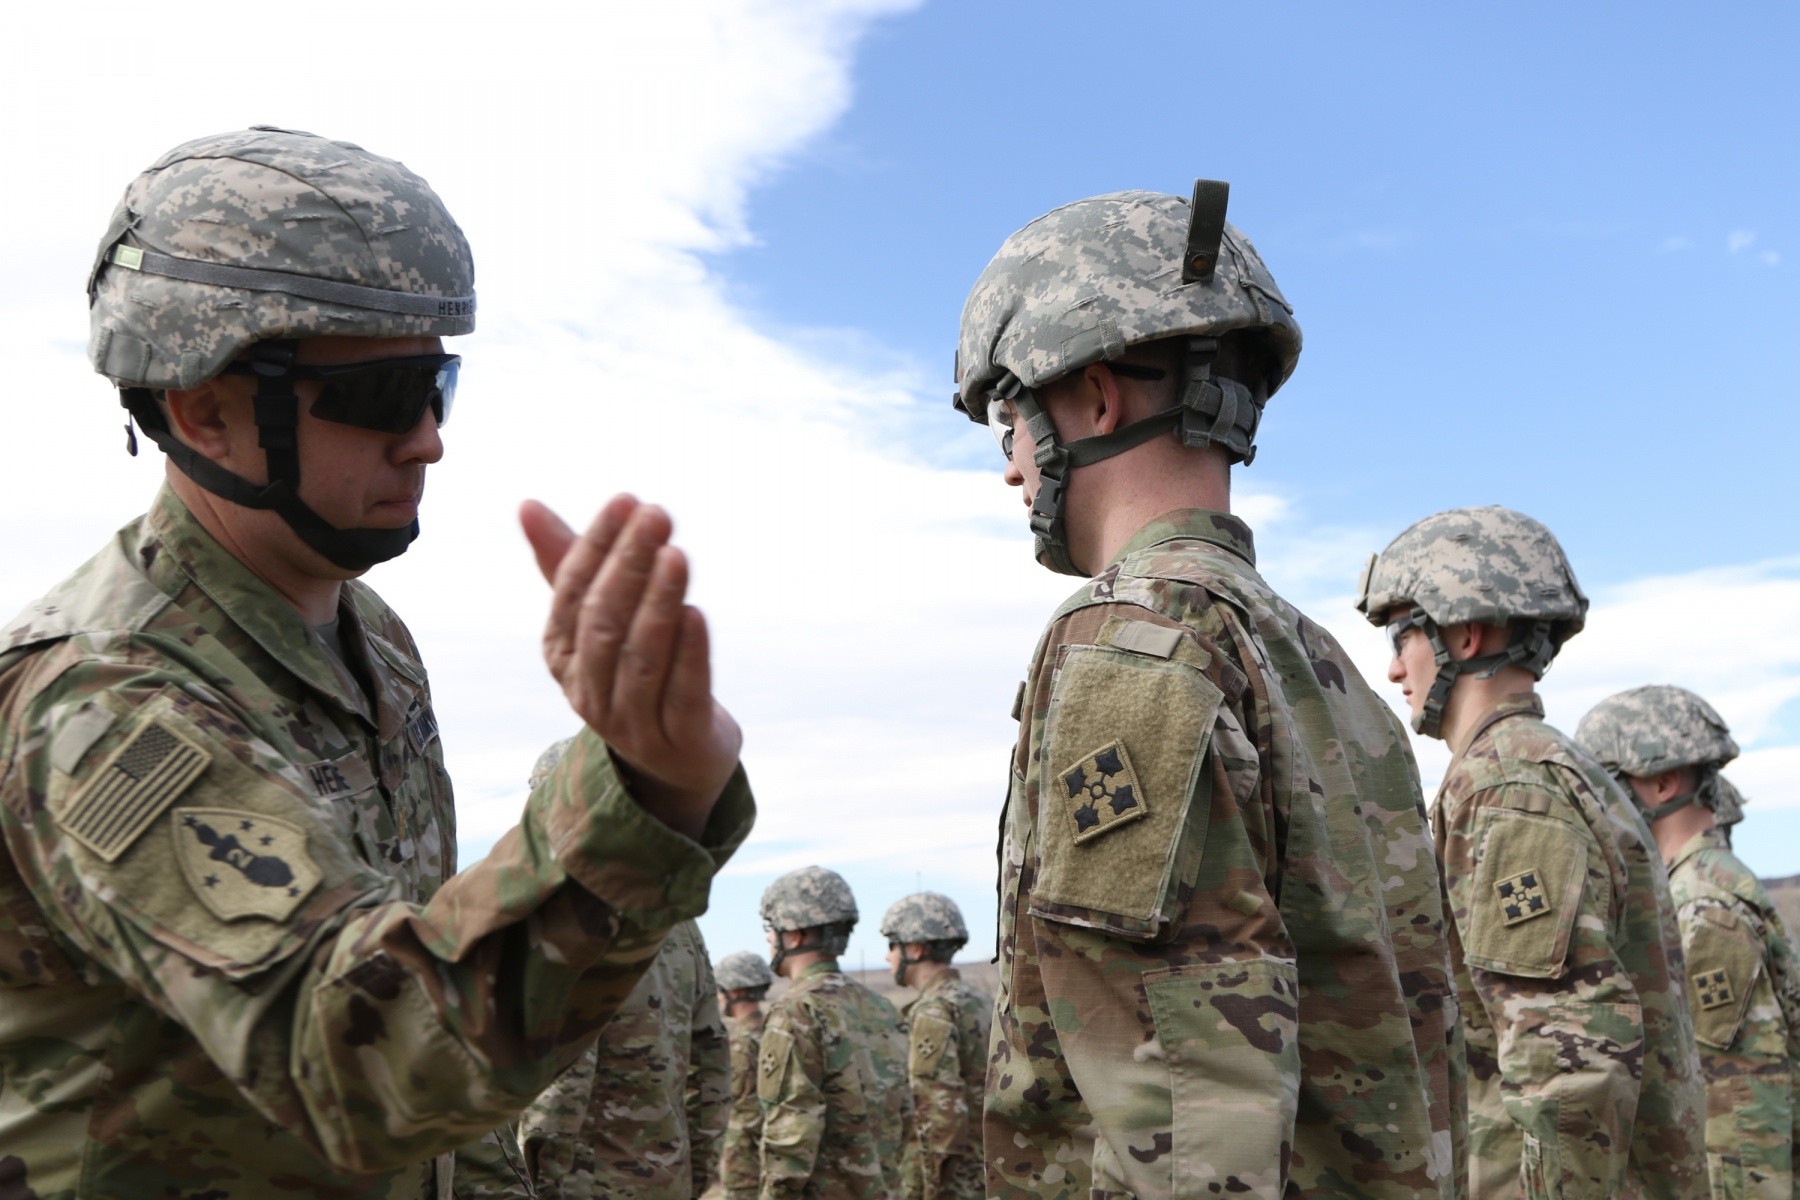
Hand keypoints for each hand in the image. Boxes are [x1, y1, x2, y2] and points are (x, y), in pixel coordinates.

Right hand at [520, 496, 742, 839]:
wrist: (677, 757)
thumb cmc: (633, 670)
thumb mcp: (599, 621)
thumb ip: (567, 565)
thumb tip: (526, 505)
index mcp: (562, 655)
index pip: (571, 593)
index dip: (595, 546)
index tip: (625, 501)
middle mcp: (588, 691)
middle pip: (603, 623)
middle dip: (628, 565)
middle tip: (657, 515)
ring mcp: (631, 722)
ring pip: (640, 659)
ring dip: (658, 603)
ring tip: (676, 555)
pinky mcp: (678, 740)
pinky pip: (681, 695)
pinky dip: (689, 654)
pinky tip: (697, 614)